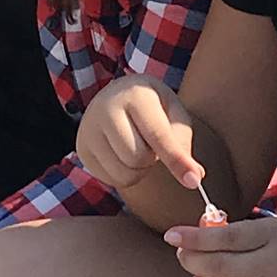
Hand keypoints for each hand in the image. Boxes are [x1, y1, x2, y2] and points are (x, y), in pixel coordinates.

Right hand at [76, 74, 201, 192]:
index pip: (158, 135)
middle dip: (152, 158)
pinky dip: (124, 174)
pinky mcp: (81, 149)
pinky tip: (122, 154)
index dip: (177, 160)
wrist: (117, 95)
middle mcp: (106, 109)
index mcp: (135, 95)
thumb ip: (183, 141)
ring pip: (124, 174)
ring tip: (136, 145)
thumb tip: (195, 176)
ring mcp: (88, 129)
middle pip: (139, 159)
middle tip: (149, 141)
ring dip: (139, 169)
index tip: (194, 181)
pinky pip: (111, 180)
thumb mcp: (173, 112)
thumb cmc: (152, 105)